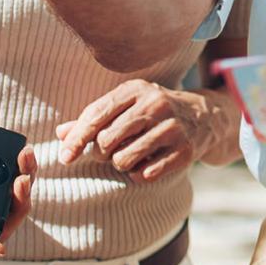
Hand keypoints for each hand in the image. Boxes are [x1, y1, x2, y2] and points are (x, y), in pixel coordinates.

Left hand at [57, 80, 213, 182]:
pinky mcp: (185, 150)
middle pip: (107, 140)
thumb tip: (60, 133)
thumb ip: (93, 118)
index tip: (64, 157)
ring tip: (129, 155)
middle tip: (106, 153)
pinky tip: (147, 163)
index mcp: (136, 90)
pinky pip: (145, 174)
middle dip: (99, 153)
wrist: (204, 116)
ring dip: (120, 164)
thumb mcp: (127, 105)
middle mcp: (155, 105)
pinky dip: (139, 174)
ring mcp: (172, 128)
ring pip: (123, 160)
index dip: (76, 138)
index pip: (96, 114)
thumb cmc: (154, 111)